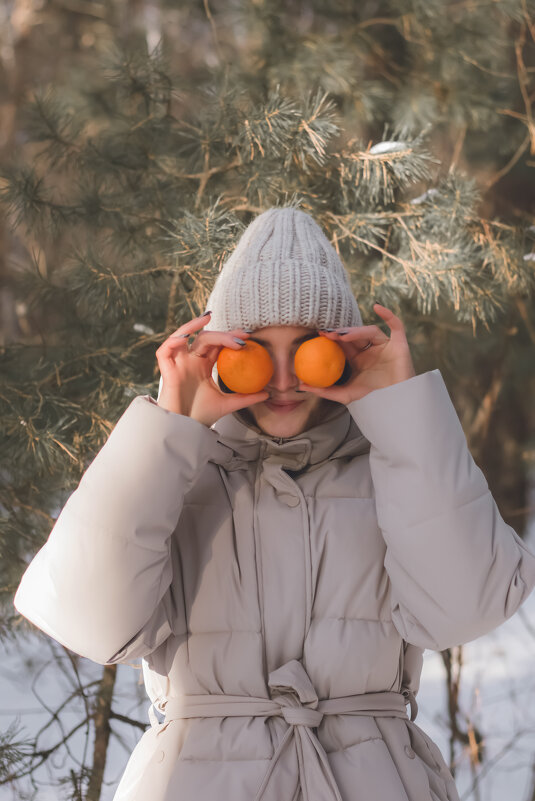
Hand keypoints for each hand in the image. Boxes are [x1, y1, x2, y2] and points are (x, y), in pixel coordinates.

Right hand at [155, 312, 268, 426]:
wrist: (184, 429)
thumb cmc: (202, 416)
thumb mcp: (228, 404)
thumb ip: (245, 397)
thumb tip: (268, 394)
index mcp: (203, 366)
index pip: (217, 345)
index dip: (230, 338)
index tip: (249, 337)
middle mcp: (191, 361)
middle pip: (205, 339)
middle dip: (223, 334)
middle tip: (242, 335)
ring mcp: (178, 364)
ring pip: (183, 336)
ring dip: (194, 325)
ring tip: (208, 318)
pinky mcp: (166, 370)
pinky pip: (165, 350)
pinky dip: (174, 340)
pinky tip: (186, 336)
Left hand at [297, 303, 416, 403]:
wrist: (395, 405)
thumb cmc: (372, 400)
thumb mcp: (345, 395)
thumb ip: (325, 390)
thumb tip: (301, 385)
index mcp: (359, 359)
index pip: (344, 344)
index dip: (333, 337)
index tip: (318, 335)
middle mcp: (371, 350)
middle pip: (356, 335)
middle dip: (341, 332)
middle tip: (327, 333)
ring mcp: (386, 346)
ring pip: (371, 332)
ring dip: (357, 331)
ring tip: (344, 336)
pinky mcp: (400, 345)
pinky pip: (396, 325)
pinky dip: (388, 315)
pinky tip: (377, 307)